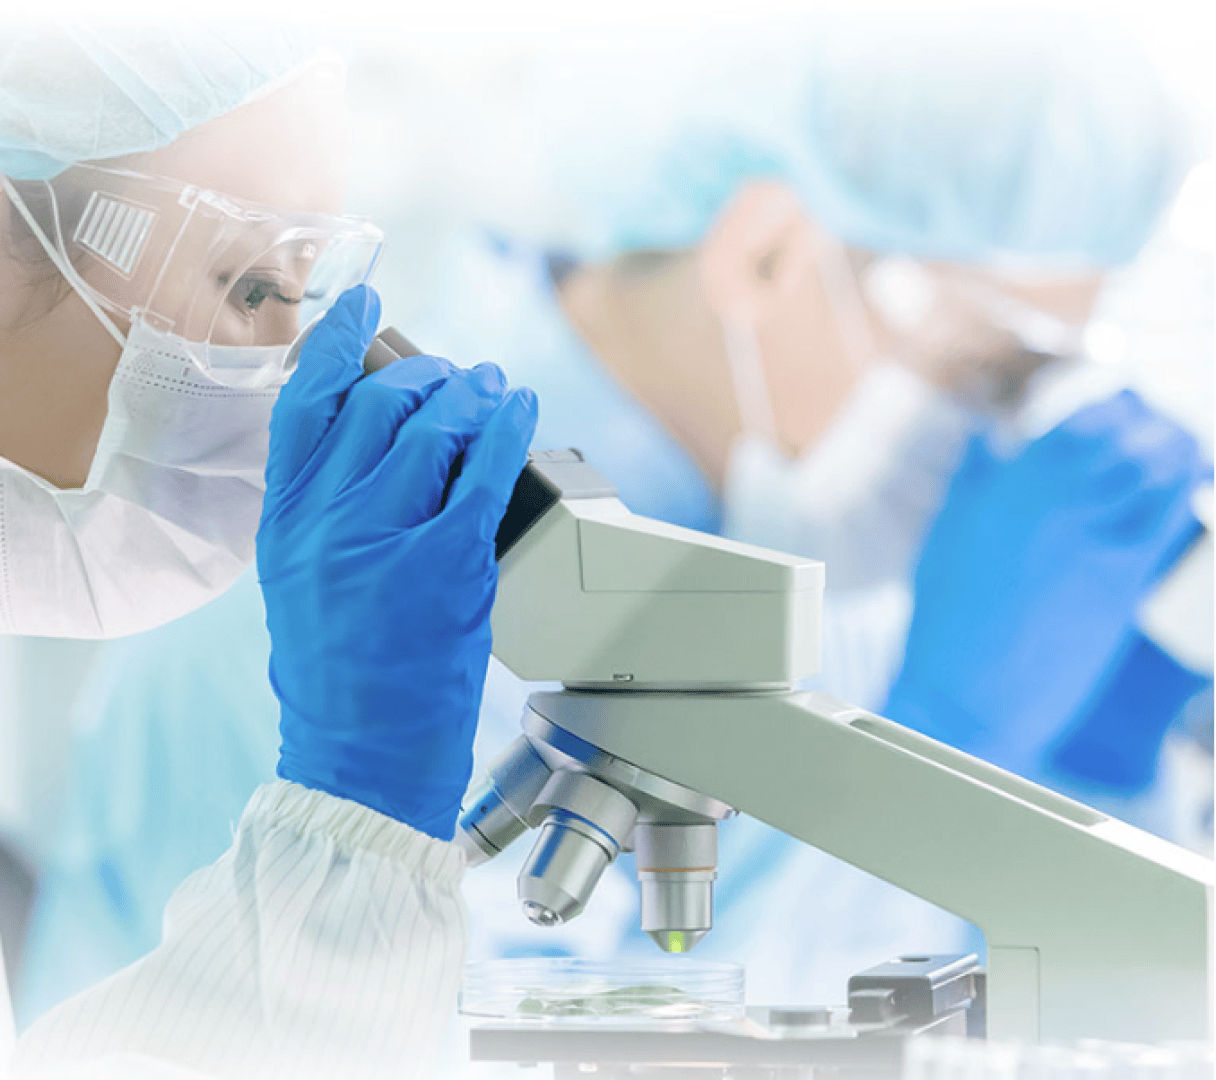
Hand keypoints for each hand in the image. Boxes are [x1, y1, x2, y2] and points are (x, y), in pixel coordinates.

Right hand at [257, 286, 537, 838]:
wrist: (361, 756)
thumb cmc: (336, 675)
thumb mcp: (299, 581)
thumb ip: (324, 511)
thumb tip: (371, 446)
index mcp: (284, 522)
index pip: (305, 404)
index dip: (337, 342)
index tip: (364, 306)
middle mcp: (327, 522)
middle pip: (380, 404)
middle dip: (426, 375)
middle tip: (453, 376)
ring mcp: (385, 540)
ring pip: (434, 427)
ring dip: (472, 394)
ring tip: (492, 387)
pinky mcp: (447, 564)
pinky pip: (485, 469)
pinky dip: (509, 428)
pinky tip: (521, 409)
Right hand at [883, 389, 1207, 774]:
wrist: (966, 694)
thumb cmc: (947, 623)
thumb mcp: (945, 539)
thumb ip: (973, 482)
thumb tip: (994, 436)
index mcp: (1005, 486)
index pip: (1080, 421)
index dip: (1113, 407)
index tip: (1124, 408)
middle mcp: (1050, 501)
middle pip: (1126, 435)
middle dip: (1150, 424)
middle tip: (1156, 428)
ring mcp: (1088, 539)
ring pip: (1154, 468)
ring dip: (1173, 451)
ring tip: (1177, 453)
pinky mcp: (1118, 580)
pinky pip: (1165, 518)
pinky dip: (1179, 494)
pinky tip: (1183, 492)